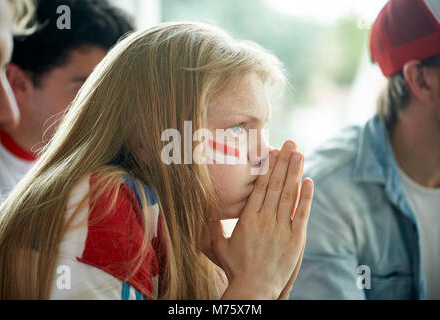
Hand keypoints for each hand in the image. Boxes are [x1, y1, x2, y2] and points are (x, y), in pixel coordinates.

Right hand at [208, 140, 313, 298]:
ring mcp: (281, 228)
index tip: (272, 151)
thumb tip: (203, 211)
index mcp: (248, 218)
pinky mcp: (295, 239)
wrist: (254, 289)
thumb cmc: (235, 268)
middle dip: (284, 162)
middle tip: (290, 143)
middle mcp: (265, 219)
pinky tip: (309, 181)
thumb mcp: (218, 246)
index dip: (268, 167)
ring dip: (295, 172)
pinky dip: (306, 197)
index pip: (260, 186)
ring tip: (299, 154)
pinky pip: (301, 213)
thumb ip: (212, 226)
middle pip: (276, 184)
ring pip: (289, 194)